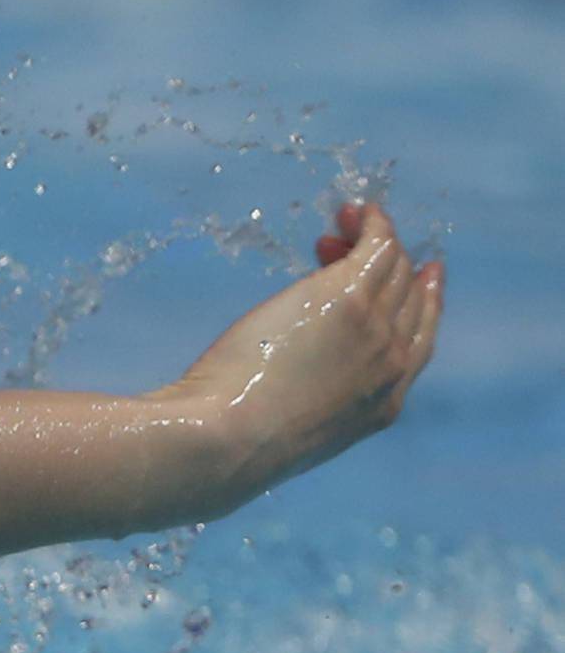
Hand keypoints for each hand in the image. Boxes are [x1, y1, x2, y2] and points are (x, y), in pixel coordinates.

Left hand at [162, 199, 443, 499]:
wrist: (229, 442)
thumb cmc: (234, 441)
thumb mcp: (287, 426)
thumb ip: (308, 400)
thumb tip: (287, 378)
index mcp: (382, 405)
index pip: (420, 343)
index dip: (422, 302)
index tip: (423, 274)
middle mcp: (393, 364)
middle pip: (410, 298)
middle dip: (391, 265)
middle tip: (345, 243)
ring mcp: (377, 330)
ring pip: (394, 268)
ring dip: (373, 237)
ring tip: (340, 222)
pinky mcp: (352, 300)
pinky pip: (379, 246)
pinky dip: (372, 223)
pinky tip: (354, 211)